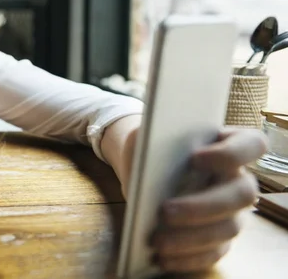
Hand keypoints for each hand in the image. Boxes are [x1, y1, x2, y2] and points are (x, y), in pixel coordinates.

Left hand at [149, 128, 266, 272]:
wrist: (143, 166)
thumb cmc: (151, 145)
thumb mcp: (146, 136)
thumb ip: (151, 141)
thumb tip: (147, 162)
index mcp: (229, 143)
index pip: (250, 144)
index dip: (230, 153)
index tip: (195, 157)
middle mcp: (239, 178)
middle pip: (242, 194)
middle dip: (203, 205)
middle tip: (165, 211)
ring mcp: (233, 210)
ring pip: (228, 228)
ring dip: (192, 237)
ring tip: (158, 241)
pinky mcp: (219, 237)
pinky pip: (213, 252)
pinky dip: (188, 257)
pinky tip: (162, 258)